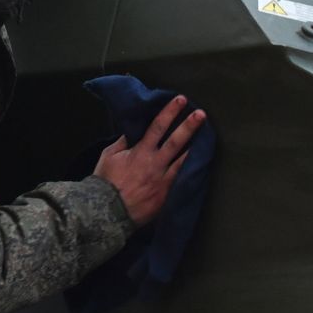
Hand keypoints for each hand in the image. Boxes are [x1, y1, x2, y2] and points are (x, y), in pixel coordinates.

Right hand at [93, 95, 206, 227]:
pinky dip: (190, 171)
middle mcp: (155, 163)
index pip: (158, 126)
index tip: (180, 100)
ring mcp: (163, 180)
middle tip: (201, 114)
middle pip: (176, 141)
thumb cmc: (105, 182)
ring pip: (183, 161)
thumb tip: (132, 132)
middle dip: (188, 126)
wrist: (108, 211)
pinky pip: (181, 180)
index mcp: (141, 151)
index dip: (170, 112)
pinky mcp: (166, 195)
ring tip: (207, 138)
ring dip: (195, 148)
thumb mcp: (109, 156)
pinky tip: (199, 165)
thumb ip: (122, 143)